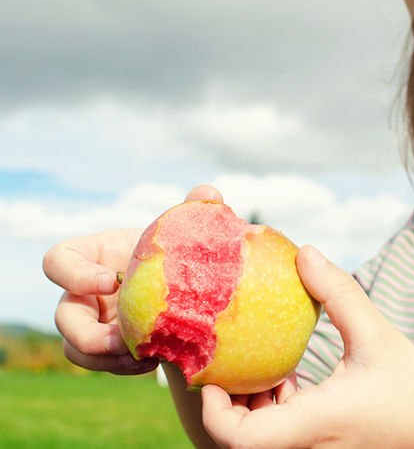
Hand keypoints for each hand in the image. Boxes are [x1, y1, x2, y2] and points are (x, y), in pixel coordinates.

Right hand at [43, 185, 222, 374]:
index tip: (111, 281)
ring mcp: (94, 323)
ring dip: (107, 359)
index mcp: (92, 255)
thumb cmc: (176, 252)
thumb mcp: (183, 232)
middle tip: (124, 340)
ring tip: (144, 356)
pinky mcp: (110, 349)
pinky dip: (126, 367)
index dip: (74, 273)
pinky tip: (157, 360)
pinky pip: (105, 366)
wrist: (187, 288)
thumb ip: (193, 212)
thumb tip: (208, 192)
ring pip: (77, 350)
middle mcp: (84, 292)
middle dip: (88, 334)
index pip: (58, 260)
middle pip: (63, 318)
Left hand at [201, 246, 413, 448]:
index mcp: (314, 423)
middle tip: (229, 358)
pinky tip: (291, 380)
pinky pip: (282, 436)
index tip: (212, 373)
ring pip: (260, 440)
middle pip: (241, 440)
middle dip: (226, 402)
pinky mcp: (323, 448)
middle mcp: (307, 446)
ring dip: (249, 406)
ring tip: (260, 365)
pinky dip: (274, 410)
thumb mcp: (378, 335)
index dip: (213, 410)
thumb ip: (339, 291)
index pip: (240, 440)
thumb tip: (304, 252)